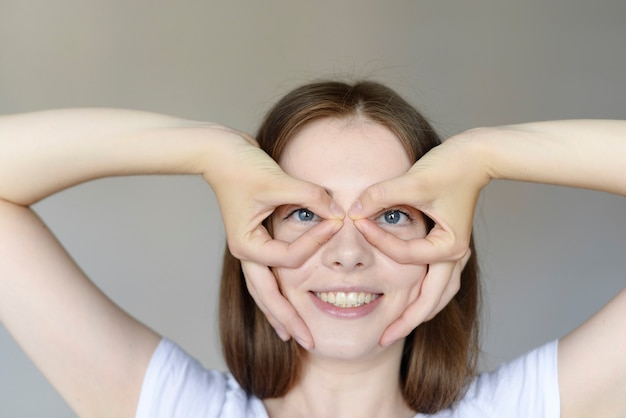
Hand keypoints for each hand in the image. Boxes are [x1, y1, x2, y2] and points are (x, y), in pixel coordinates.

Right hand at [203, 127, 342, 345]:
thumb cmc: (241, 166)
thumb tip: (338, 211)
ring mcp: (250, 248)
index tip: (336, 224)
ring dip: (280, 313)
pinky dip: (279, 290)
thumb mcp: (277, 181)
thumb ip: (310, 197)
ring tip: (295, 335)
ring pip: (265, 290)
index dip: (314, 244)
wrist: (219, 152)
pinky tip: (289, 302)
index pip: (288, 258)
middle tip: (309, 341)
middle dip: (288, 319)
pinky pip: (270, 273)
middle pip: (268, 296)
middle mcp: (247, 252)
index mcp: (248, 245)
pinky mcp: (256, 240)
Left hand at [349, 136, 488, 344]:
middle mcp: (456, 256)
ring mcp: (455, 254)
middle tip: (382, 339)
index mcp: (449, 246)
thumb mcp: (414, 181)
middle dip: (406, 321)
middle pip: (431, 301)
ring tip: (395, 330)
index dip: (379, 243)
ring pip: (439, 296)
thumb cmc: (450, 167)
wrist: (476, 156)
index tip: (357, 226)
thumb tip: (354, 210)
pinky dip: (424, 297)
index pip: (407, 257)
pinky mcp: (450, 247)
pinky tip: (407, 302)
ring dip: (417, 314)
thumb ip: (382, 196)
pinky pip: (439, 283)